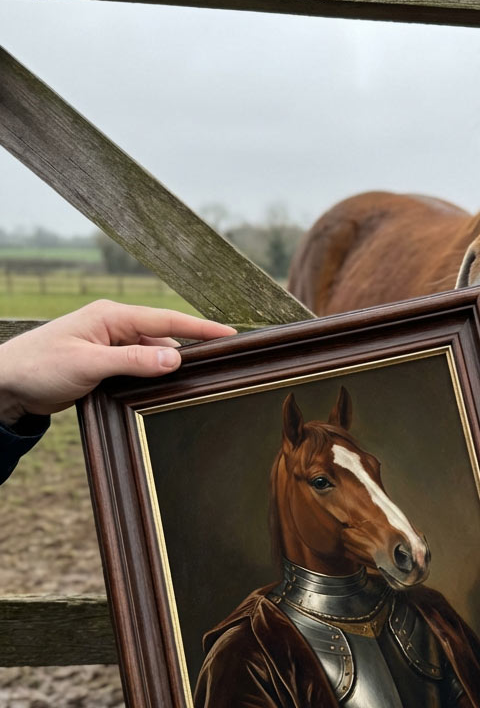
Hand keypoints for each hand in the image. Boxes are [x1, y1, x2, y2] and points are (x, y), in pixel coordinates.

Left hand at [0, 299, 235, 424]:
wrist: (5, 384)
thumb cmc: (39, 366)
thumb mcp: (89, 364)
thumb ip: (133, 360)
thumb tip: (175, 359)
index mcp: (111, 316)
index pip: (166, 319)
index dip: (201, 328)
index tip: (230, 334)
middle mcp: (114, 326)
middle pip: (164, 339)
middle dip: (190, 353)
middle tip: (217, 370)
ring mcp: (110, 346)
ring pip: (153, 356)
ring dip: (168, 370)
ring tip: (192, 385)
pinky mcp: (105, 364)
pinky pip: (139, 368)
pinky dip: (152, 378)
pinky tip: (163, 391)